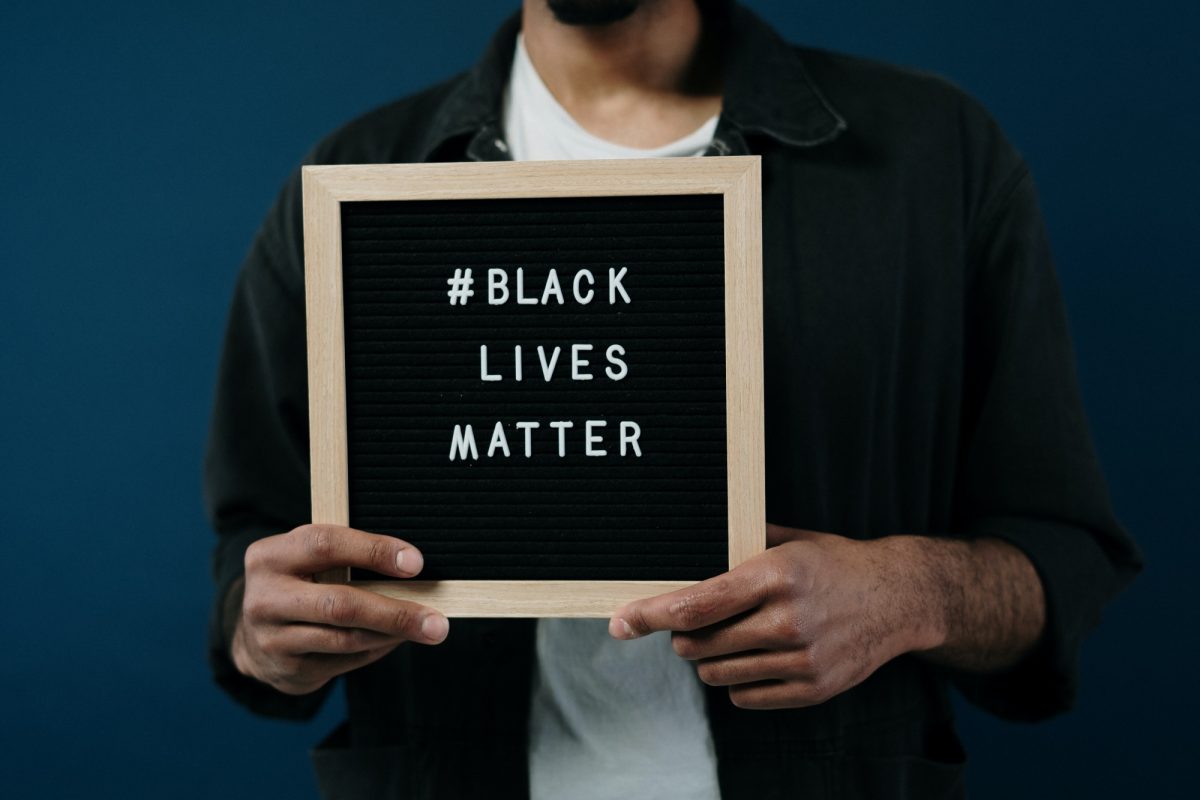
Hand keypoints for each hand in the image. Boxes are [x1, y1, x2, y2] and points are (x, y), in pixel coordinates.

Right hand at [231, 524, 448, 694]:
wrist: (253, 636)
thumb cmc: (298, 583)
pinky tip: (395, 639)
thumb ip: (345, 556)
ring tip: (427, 628)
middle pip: (340, 604)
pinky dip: (377, 650)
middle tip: (438, 621)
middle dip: (396, 613)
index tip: (416, 563)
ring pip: (346, 638)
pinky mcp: (287, 670)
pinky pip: (344, 660)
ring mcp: (272, 639)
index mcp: (270, 556)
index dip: (374, 551)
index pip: (326, 545)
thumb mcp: (307, 559)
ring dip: (393, 634)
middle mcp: (264, 598)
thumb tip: (412, 568)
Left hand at [609, 525, 944, 709]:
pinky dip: (737, 682)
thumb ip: (735, 547)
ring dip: (707, 659)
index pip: (696, 603)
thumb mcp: (788, 542)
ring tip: (727, 638)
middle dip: (681, 636)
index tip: (621, 622)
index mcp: (776, 575)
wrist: (899, 598)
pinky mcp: (813, 689)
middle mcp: (787, 620)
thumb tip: (679, 554)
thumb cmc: (835, 564)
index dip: (650, 614)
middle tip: (691, 623)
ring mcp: (802, 659)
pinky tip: (753, 658)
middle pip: (698, 644)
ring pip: (717, 674)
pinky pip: (745, 697)